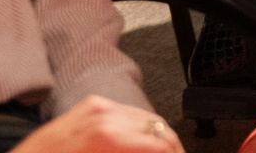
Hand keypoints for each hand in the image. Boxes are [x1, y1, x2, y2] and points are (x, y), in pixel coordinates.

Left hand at [10, 97, 180, 151]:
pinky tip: (137, 147)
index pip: (159, 143)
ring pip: (144, 119)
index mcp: (104, 134)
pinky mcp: (87, 108)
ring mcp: (94, 107)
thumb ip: (133, 152)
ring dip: (155, 140)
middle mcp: (101, 114)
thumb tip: (160, 152)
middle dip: (169, 147)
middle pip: (156, 128)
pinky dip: (137, 132)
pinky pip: (125, 115)